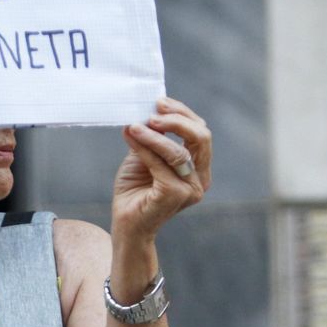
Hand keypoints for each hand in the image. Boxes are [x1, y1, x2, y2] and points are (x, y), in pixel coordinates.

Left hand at [112, 97, 211, 243]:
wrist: (125, 224)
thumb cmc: (135, 191)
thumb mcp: (144, 156)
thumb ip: (152, 137)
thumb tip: (147, 111)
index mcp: (198, 167)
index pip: (200, 132)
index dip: (182, 113)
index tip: (159, 102)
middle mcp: (200, 178)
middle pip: (201, 137)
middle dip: (177, 119)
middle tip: (153, 112)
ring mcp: (191, 189)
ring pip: (179, 151)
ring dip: (155, 134)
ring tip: (134, 126)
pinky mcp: (175, 195)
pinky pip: (161, 164)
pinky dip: (145, 147)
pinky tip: (131, 137)